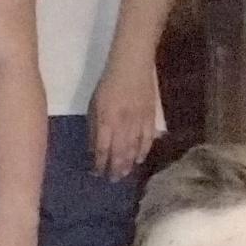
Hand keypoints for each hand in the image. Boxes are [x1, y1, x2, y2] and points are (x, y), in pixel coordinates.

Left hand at [86, 58, 160, 180]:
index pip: (102, 149)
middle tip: (112, 180)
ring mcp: (139, 121)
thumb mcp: (94, 105)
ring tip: (123, 175)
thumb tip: (93, 149)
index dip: (99, 163)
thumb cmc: (108, 83)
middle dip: (114, 168)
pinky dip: (143, 151)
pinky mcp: (151, 117)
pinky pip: (148, 139)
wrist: (132, 65)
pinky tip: (138, 160)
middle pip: (119, 152)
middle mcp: (123, 124)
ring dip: (128, 164)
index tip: (96, 173)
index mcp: (106, 120)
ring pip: (134, 148)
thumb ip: (94, 127)